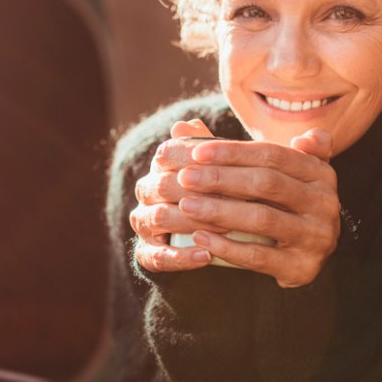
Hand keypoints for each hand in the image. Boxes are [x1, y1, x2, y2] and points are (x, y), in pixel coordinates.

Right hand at [130, 119, 224, 271]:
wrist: (209, 234)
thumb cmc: (220, 193)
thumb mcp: (220, 169)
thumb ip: (210, 148)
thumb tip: (190, 124)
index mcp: (160, 166)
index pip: (168, 154)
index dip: (196, 158)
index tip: (228, 164)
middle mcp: (146, 191)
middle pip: (164, 185)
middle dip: (200, 192)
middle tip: (237, 200)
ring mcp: (144, 223)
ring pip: (159, 217)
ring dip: (194, 222)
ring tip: (227, 228)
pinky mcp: (147, 253)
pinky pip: (156, 256)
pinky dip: (182, 256)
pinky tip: (206, 256)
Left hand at [176, 129, 339, 287]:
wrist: (305, 255)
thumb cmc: (280, 204)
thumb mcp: (273, 173)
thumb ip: (233, 151)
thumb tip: (184, 126)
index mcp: (320, 172)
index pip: (272, 154)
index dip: (233, 152)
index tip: (196, 152)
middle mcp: (325, 202)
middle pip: (266, 183)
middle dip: (221, 178)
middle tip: (185, 178)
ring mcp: (317, 236)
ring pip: (262, 218)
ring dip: (219, 211)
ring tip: (186, 206)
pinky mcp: (303, 267)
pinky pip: (260, 256)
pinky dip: (227, 247)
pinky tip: (200, 239)